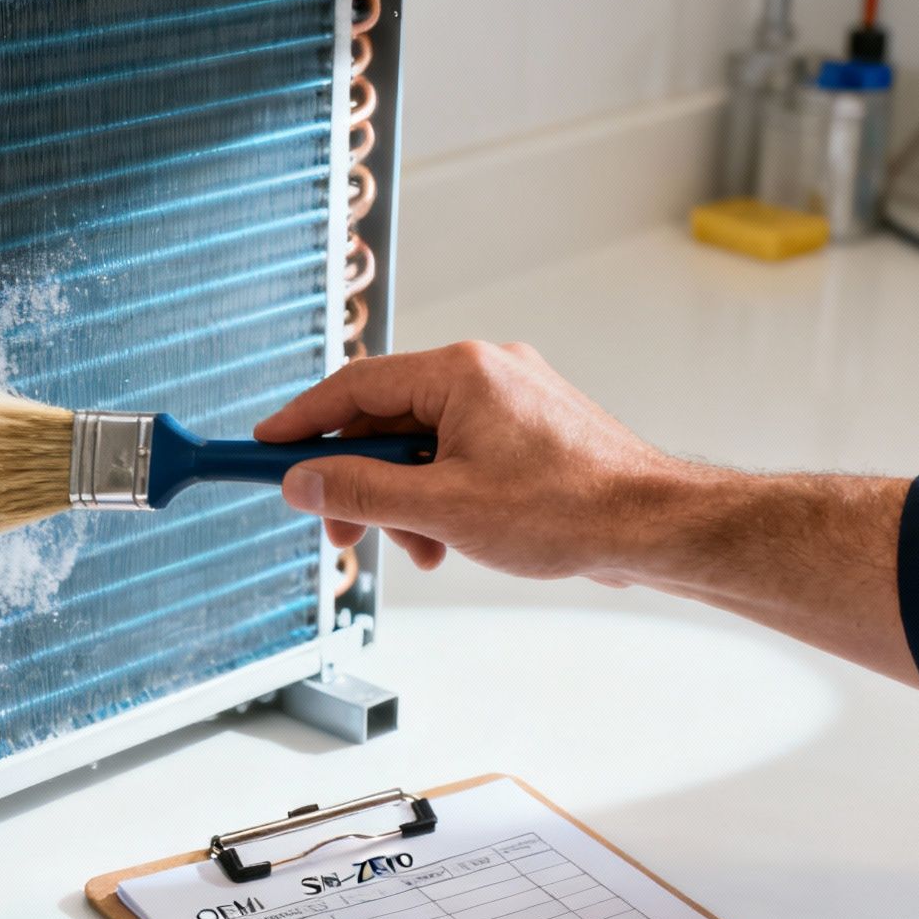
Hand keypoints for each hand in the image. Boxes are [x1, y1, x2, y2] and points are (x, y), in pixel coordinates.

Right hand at [254, 342, 681, 581]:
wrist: (655, 526)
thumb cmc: (569, 509)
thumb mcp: (443, 508)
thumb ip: (362, 490)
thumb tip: (304, 480)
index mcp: (459, 372)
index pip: (352, 386)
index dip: (301, 422)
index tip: (264, 449)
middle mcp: (484, 372)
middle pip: (385, 418)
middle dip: (361, 479)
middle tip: (341, 526)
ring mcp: (510, 399)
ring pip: (422, 444)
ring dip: (405, 498)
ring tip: (424, 546)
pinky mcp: (529, 429)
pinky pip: (458, 454)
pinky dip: (442, 496)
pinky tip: (454, 538)